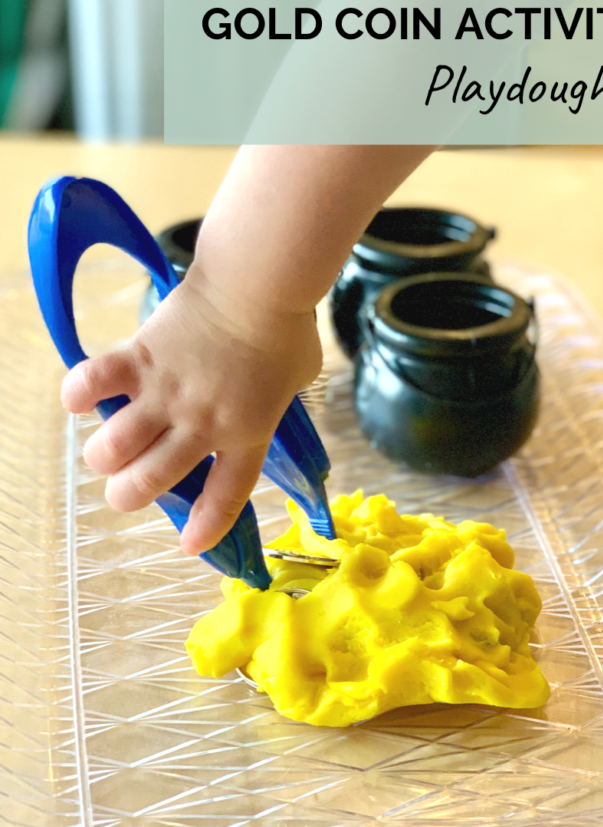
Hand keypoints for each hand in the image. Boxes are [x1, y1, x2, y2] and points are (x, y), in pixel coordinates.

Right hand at [61, 262, 321, 555]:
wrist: (259, 282)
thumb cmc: (288, 326)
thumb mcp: (298, 377)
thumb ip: (278, 398)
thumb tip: (266, 396)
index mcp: (247, 432)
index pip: (225, 494)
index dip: (206, 527)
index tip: (189, 545)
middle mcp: (201, 423)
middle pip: (149, 482)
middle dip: (126, 496)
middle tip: (124, 488)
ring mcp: (166, 392)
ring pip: (113, 448)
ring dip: (103, 457)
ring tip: (107, 451)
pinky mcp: (140, 357)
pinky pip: (93, 383)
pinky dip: (79, 394)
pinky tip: (81, 399)